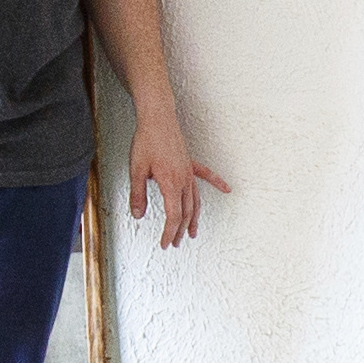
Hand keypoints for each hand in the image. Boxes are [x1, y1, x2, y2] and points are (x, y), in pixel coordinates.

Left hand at [124, 129, 229, 250]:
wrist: (157, 118)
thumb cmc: (146, 142)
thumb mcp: (136, 170)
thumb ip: (138, 194)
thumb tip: (138, 215)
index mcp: (170, 184)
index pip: (173, 216)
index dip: (169, 232)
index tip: (164, 244)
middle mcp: (183, 181)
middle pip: (185, 212)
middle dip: (180, 230)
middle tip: (174, 243)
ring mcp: (188, 172)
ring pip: (195, 201)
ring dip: (194, 219)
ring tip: (193, 232)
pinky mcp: (189, 163)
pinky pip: (206, 176)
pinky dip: (217, 183)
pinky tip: (227, 189)